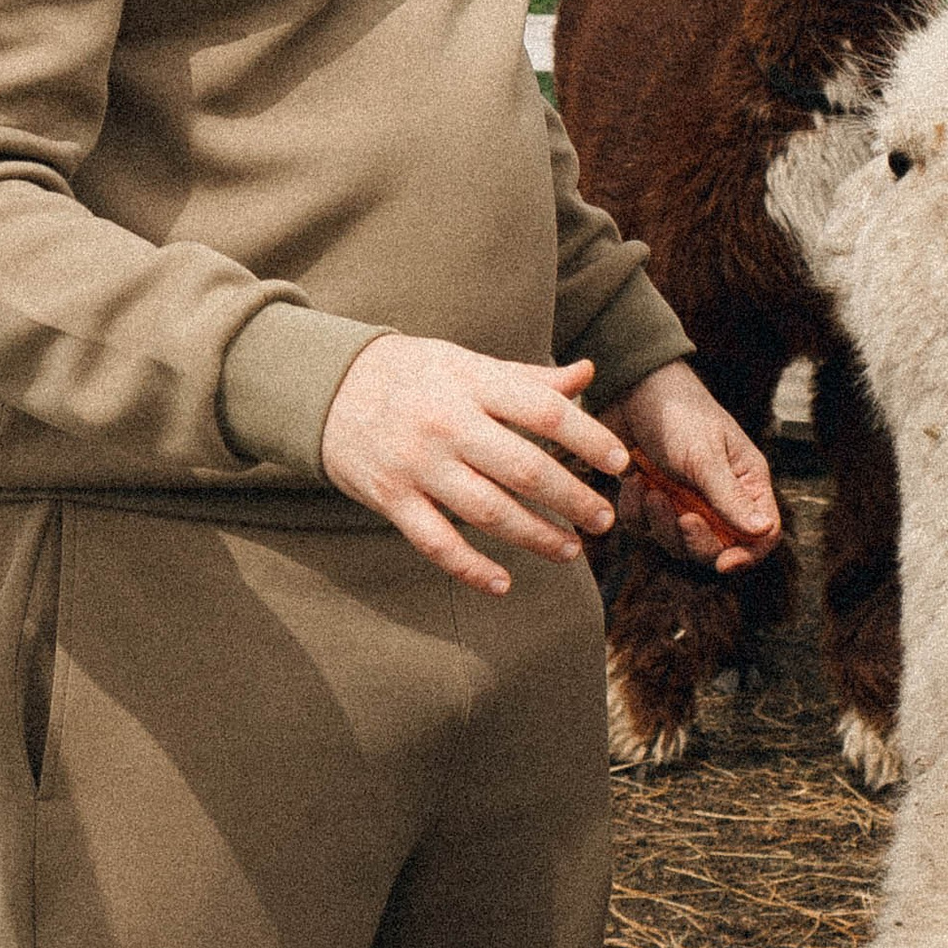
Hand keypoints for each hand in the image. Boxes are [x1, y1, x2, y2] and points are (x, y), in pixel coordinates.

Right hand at [322, 340, 627, 597]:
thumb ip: (527, 378)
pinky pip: (436, 542)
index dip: (587, 438)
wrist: (327, 386)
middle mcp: (448, 423)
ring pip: (487, 511)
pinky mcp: (391, 499)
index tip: (620, 461)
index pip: (543, 410)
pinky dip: (470, 568)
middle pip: (523, 468)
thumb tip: (587, 375)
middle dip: (571, 498)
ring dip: (534, 536)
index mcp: (472, 383)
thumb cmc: (415, 374)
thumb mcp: (468, 364)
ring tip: (570, 550)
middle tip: (604, 520)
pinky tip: (503, 583)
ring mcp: (417, 465)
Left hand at [603, 363, 780, 574]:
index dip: (747, 555)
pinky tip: (632, 481)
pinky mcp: (652, 497)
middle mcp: (718, 496)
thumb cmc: (679, 412)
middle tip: (680, 516)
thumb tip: (764, 532)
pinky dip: (636, 511)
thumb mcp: (705, 455)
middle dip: (695, 540)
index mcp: (745, 482)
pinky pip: (645, 527)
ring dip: (661, 523)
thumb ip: (730, 498)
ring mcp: (684, 499)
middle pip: (717, 548)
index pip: (762, 535)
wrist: (630, 386)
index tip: (723, 562)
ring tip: (650, 489)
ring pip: (677, 544)